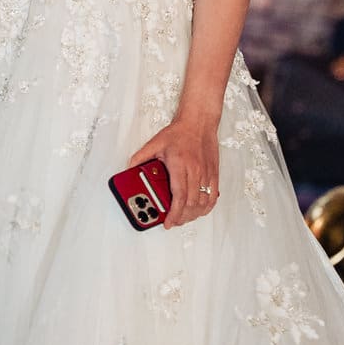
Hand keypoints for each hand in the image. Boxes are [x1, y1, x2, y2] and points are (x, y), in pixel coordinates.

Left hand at [126, 113, 219, 228]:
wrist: (199, 122)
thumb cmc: (179, 132)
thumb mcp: (155, 143)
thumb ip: (141, 157)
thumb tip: (129, 168)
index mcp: (180, 165)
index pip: (179, 196)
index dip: (174, 213)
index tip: (169, 222)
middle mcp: (195, 171)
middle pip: (191, 204)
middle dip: (182, 217)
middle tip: (173, 221)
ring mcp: (206, 174)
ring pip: (203, 203)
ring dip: (193, 215)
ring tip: (183, 218)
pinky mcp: (214, 174)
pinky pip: (213, 196)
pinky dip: (206, 207)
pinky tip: (199, 211)